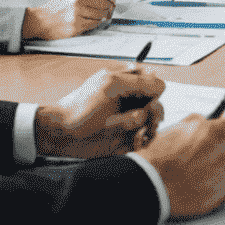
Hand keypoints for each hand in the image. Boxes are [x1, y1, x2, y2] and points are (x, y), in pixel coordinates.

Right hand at [21, 0, 118, 39]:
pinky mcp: (77, 27)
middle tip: (105, 6)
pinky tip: (89, 20)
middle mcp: (78, 1)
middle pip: (103, 2)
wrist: (41, 21)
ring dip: (100, 15)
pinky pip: (94, 24)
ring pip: (100, 14)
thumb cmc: (56, 7)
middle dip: (105, 5)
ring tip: (95, 14)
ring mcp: (78, 15)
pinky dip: (94, 22)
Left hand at [34, 65, 164, 157]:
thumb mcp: (112, 86)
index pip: (154, 86)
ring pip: (152, 124)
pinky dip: (141, 141)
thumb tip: (161, 85)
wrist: (62, 133)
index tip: (149, 101)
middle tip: (151, 120)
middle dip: (156, 113)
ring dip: (150, 128)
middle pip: (156, 106)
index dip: (155, 94)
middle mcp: (128, 103)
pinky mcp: (122, 140)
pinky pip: (142, 141)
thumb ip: (139, 82)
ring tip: (141, 134)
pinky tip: (135, 142)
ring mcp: (126, 123)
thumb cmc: (83, 107)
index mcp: (125, 86)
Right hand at [137, 114, 224, 218]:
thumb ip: (200, 122)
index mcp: (216, 133)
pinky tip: (206, 180)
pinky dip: (222, 181)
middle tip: (217, 150)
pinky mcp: (222, 194)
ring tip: (209, 166)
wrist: (152, 185)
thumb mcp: (179, 127)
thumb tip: (210, 121)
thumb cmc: (161, 158)